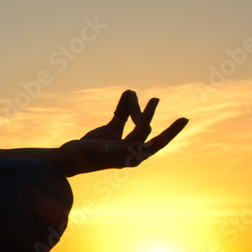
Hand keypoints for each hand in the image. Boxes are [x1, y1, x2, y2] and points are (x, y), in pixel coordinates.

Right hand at [61, 89, 187, 175]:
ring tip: (133, 92)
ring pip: (133, 121)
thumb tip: (144, 146)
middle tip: (155, 99)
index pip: (156, 142)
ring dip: (134, 107)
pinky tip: (126, 94)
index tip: (184, 119)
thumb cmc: (85, 158)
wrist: (67, 158)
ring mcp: (120, 141)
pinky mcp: (110, 133)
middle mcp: (129, 149)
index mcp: (133, 157)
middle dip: (148, 112)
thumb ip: (125, 151)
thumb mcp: (106, 154)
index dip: (171, 131)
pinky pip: (120, 117)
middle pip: (143, 128)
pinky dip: (122, 106)